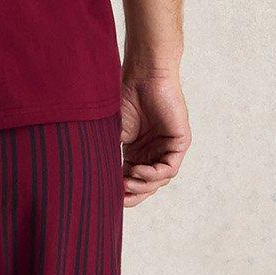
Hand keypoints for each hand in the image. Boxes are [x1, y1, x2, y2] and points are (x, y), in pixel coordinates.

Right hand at [120, 71, 190, 206]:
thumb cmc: (125, 98)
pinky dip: (154, 174)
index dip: (122, 193)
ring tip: (127, 182)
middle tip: (120, 195)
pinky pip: (170, 168)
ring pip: (159, 180)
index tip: (107, 197)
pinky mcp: (180, 143)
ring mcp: (167, 149)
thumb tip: (96, 182)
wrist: (142, 77)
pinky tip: (139, 170)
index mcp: (137, 153)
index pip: (132, 181)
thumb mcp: (113, 134)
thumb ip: (109, 157)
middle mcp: (153, 153)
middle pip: (146, 186)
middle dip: (134, 194)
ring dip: (143, 185)